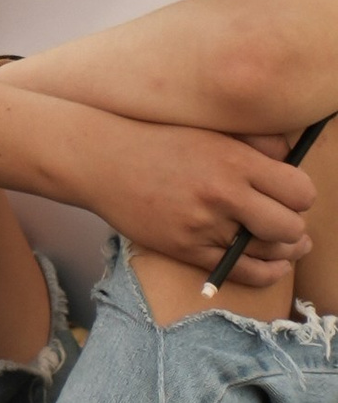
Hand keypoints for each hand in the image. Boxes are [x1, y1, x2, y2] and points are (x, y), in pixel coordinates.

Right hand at [72, 114, 315, 284]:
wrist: (101, 158)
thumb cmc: (158, 140)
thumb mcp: (209, 130)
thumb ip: (256, 143)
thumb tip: (293, 160)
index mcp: (233, 159)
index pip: (299, 191)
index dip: (300, 196)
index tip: (291, 194)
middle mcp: (223, 193)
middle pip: (290, 227)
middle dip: (294, 227)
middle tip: (288, 221)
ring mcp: (205, 226)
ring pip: (270, 253)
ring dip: (285, 251)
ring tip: (287, 243)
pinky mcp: (188, 250)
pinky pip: (242, 273)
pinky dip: (265, 272)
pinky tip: (273, 265)